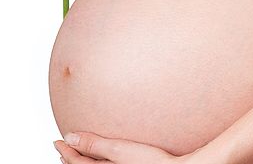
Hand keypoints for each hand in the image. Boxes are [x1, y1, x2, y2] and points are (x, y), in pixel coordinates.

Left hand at [53, 132, 193, 163]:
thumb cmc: (150, 162)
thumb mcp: (119, 150)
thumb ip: (94, 144)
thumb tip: (69, 137)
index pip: (75, 163)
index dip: (64, 151)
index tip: (57, 140)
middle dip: (70, 158)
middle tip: (62, 147)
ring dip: (82, 162)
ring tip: (78, 153)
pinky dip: (95, 163)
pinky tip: (103, 158)